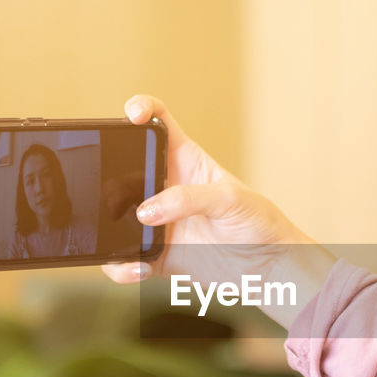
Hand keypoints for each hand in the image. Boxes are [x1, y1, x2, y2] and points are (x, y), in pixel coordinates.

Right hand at [101, 94, 335, 326]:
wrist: (268, 266)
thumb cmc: (258, 222)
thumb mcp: (230, 199)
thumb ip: (188, 199)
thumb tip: (146, 212)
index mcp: (186, 161)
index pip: (158, 123)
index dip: (142, 110)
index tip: (133, 115)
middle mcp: (165, 189)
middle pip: (123, 171)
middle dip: (109, 177)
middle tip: (116, 196)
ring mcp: (158, 222)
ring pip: (115, 217)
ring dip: (108, 225)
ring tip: (122, 238)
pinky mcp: (155, 254)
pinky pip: (125, 259)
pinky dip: (121, 266)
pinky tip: (137, 267)